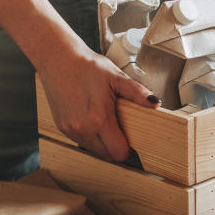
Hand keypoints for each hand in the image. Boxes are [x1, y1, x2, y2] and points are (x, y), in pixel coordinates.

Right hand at [38, 45, 159, 161]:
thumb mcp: (116, 77)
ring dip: (102, 143)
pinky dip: (89, 136)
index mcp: (99, 119)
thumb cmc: (87, 66)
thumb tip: (156, 103)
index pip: (118, 153)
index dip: (128, 149)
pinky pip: (80, 141)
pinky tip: (91, 119)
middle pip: (106, 155)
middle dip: (116, 147)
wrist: (58, 59)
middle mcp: (82, 129)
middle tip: (121, 130)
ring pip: (93, 150)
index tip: (132, 140)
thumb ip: (137, 93)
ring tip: (106, 122)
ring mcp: (70, 129)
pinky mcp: (61, 127)